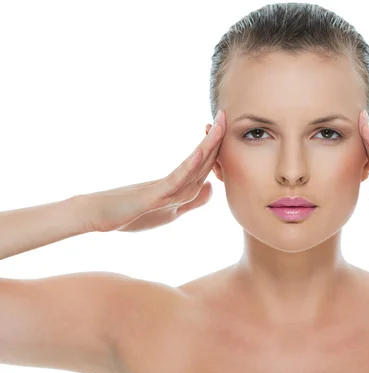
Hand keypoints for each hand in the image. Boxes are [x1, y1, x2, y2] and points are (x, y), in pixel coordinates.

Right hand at [84, 111, 226, 231]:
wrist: (97, 215)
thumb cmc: (130, 213)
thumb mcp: (169, 211)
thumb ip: (191, 201)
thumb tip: (211, 187)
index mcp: (179, 185)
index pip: (205, 165)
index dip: (217, 149)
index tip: (223, 127)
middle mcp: (174, 182)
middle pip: (202, 159)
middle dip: (216, 138)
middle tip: (225, 114)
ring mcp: (163, 187)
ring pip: (193, 165)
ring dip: (208, 145)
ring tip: (219, 123)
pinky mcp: (152, 195)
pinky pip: (175, 180)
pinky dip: (188, 167)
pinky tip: (199, 153)